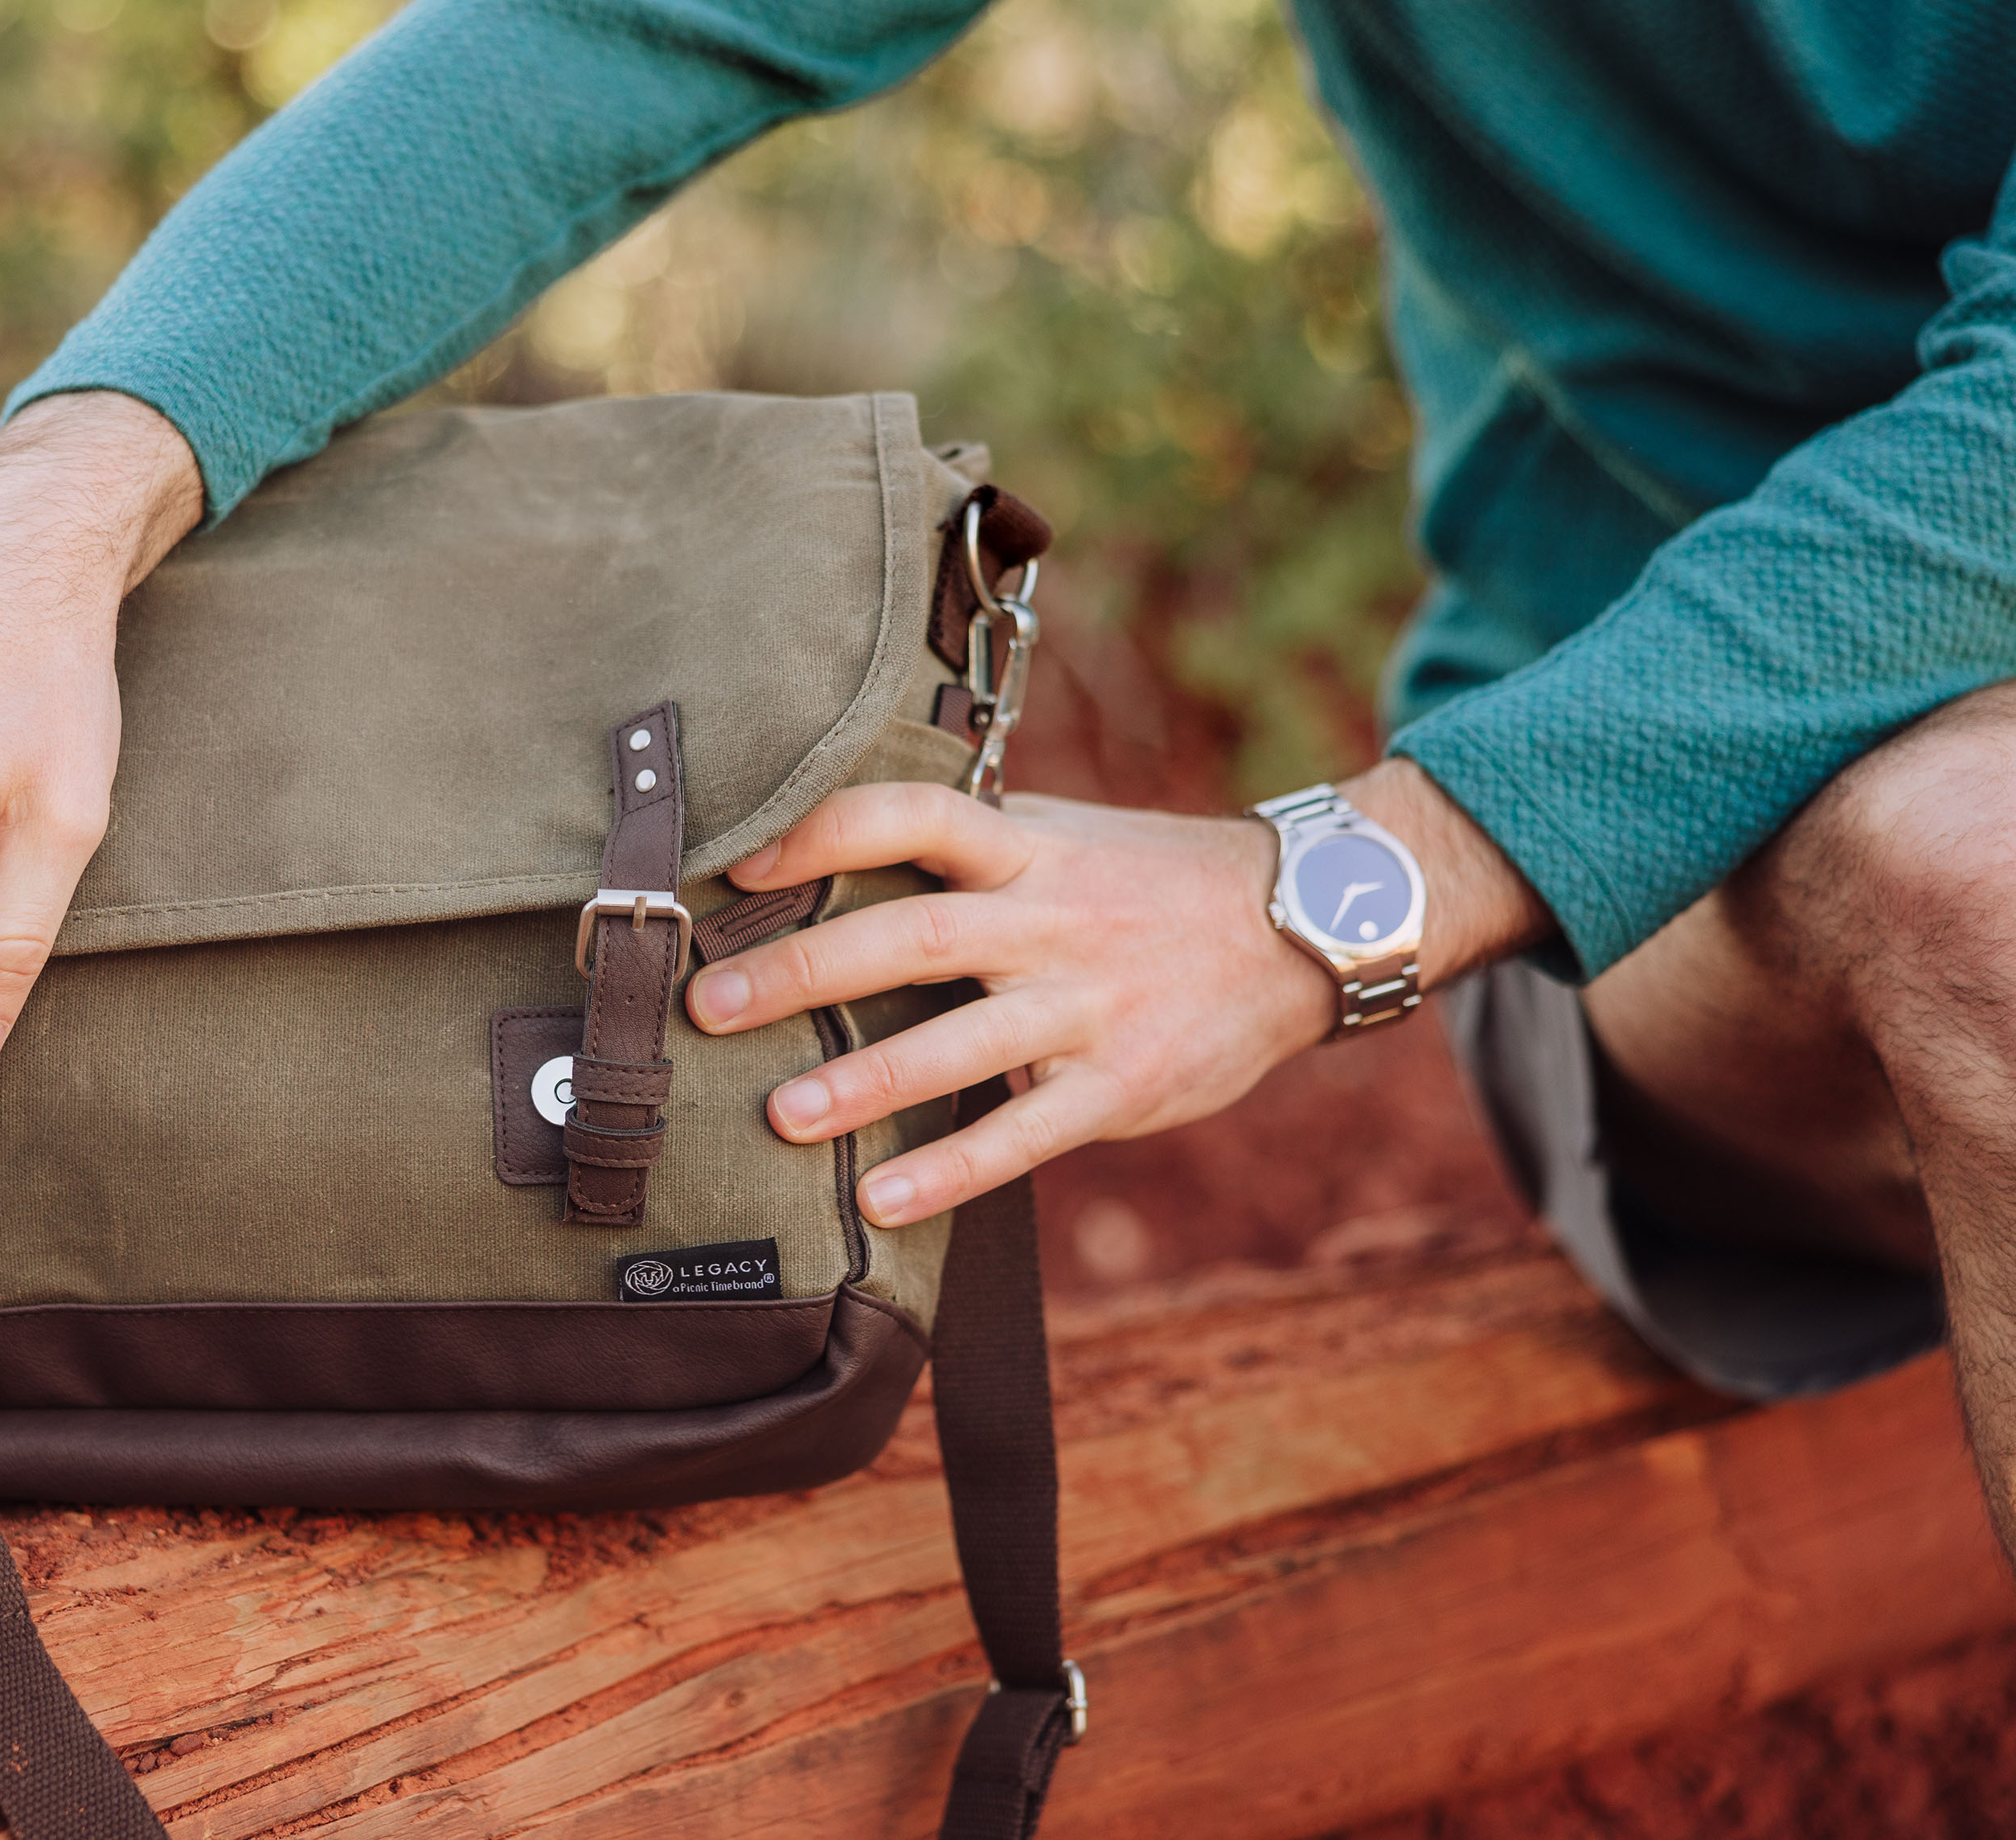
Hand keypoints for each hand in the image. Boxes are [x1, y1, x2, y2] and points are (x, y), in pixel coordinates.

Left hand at [683, 759, 1546, 1225]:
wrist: (1307, 925)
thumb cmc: (1152, 882)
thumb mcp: (1066, 838)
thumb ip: (968, 848)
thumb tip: (829, 845)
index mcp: (1030, 847)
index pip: (912, 814)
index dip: (823, 830)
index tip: (739, 862)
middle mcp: (1053, 918)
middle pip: (914, 931)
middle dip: (805, 968)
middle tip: (709, 1005)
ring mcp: (1090, 1003)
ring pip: (961, 1039)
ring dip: (864, 1081)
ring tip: (778, 1117)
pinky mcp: (1124, 1084)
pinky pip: (1025, 1133)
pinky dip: (951, 1169)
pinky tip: (881, 1202)